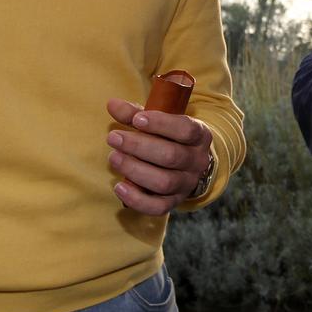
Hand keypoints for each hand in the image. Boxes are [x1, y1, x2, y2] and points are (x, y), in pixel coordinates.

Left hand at [105, 98, 214, 215]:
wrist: (186, 164)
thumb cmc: (168, 137)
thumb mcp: (159, 121)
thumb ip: (136, 114)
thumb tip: (112, 105)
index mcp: (199, 136)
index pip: (185, 129)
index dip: (161, 124)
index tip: (136, 120)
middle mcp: (197, 161)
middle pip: (171, 156)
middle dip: (139, 146)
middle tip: (113, 138)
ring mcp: (187, 184)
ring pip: (164, 182)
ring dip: (135, 170)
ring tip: (114, 158)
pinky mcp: (174, 202)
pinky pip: (158, 207)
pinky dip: (137, 199)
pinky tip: (119, 187)